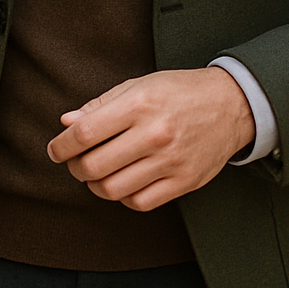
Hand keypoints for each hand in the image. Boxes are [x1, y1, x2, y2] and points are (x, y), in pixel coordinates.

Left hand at [46, 67, 254, 211]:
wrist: (231, 104)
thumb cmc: (179, 92)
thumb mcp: (139, 85)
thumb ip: (101, 105)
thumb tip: (66, 122)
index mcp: (140, 104)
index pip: (85, 133)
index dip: (62, 146)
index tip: (56, 149)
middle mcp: (155, 133)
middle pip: (94, 165)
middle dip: (75, 167)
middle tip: (76, 162)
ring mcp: (171, 160)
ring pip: (113, 189)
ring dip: (96, 185)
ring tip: (98, 174)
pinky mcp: (185, 181)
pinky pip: (140, 202)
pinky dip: (124, 197)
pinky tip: (124, 182)